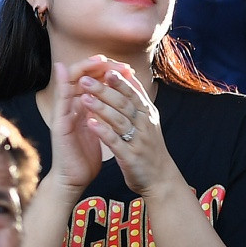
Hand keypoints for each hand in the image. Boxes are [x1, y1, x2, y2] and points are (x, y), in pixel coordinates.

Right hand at [49, 57, 135, 191]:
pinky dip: (61, 84)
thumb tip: (112, 99)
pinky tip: (64, 71)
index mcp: (80, 108)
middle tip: (112, 59)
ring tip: (96, 59)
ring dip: (82, 69)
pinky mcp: (58, 124)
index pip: (91, 81)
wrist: (74, 179)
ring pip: (68, 82)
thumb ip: (100, 113)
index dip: (105, 70)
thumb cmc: (84, 156)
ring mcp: (62, 114)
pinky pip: (60, 100)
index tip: (123, 66)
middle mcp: (70, 107)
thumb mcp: (96, 129)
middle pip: (79, 76)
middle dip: (96, 65)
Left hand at [76, 67, 181, 197]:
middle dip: (104, 90)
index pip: (132, 92)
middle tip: (85, 79)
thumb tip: (129, 73)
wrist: (161, 179)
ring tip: (84, 98)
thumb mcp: (148, 120)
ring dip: (101, 108)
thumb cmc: (149, 146)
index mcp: (147, 114)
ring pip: (119, 120)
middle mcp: (145, 124)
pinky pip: (116, 142)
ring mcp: (138, 140)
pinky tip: (91, 124)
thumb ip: (137, 98)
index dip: (119, 80)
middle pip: (124, 103)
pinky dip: (104, 132)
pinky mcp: (131, 156)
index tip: (104, 67)